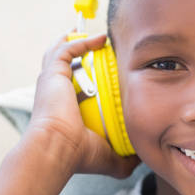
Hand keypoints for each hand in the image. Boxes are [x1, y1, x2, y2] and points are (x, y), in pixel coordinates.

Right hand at [26, 32, 139, 177]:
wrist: (57, 148)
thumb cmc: (78, 155)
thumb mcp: (109, 157)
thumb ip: (125, 158)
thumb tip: (142, 158)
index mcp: (64, 109)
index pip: (74, 88)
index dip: (90, 77)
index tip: (111, 71)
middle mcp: (56, 93)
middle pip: (65, 65)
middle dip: (81, 53)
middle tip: (103, 46)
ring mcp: (52, 82)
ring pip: (60, 52)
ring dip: (78, 41)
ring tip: (100, 35)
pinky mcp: (52, 73)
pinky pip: (66, 49)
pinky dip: (81, 41)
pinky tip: (101, 38)